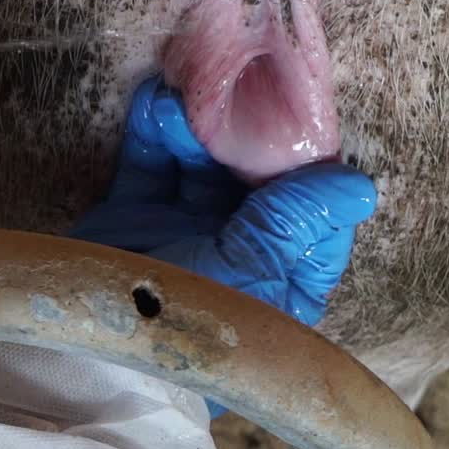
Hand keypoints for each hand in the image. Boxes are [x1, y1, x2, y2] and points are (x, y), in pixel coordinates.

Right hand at [69, 79, 376, 414]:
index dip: (310, 169)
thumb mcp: (249, 274)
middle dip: (245, 136)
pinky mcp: (133, 217)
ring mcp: (183, 231)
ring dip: (196, 128)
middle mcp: (237, 252)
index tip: (301, 125)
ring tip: (183, 101)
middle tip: (233, 98)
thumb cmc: (188, 323)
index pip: (313, 215)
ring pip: (202, 165)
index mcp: (280, 280)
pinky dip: (153, 133)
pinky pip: (150, 165)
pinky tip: (155, 103)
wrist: (90, 350)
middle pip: (254, 180)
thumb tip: (357, 186)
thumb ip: (293, 221)